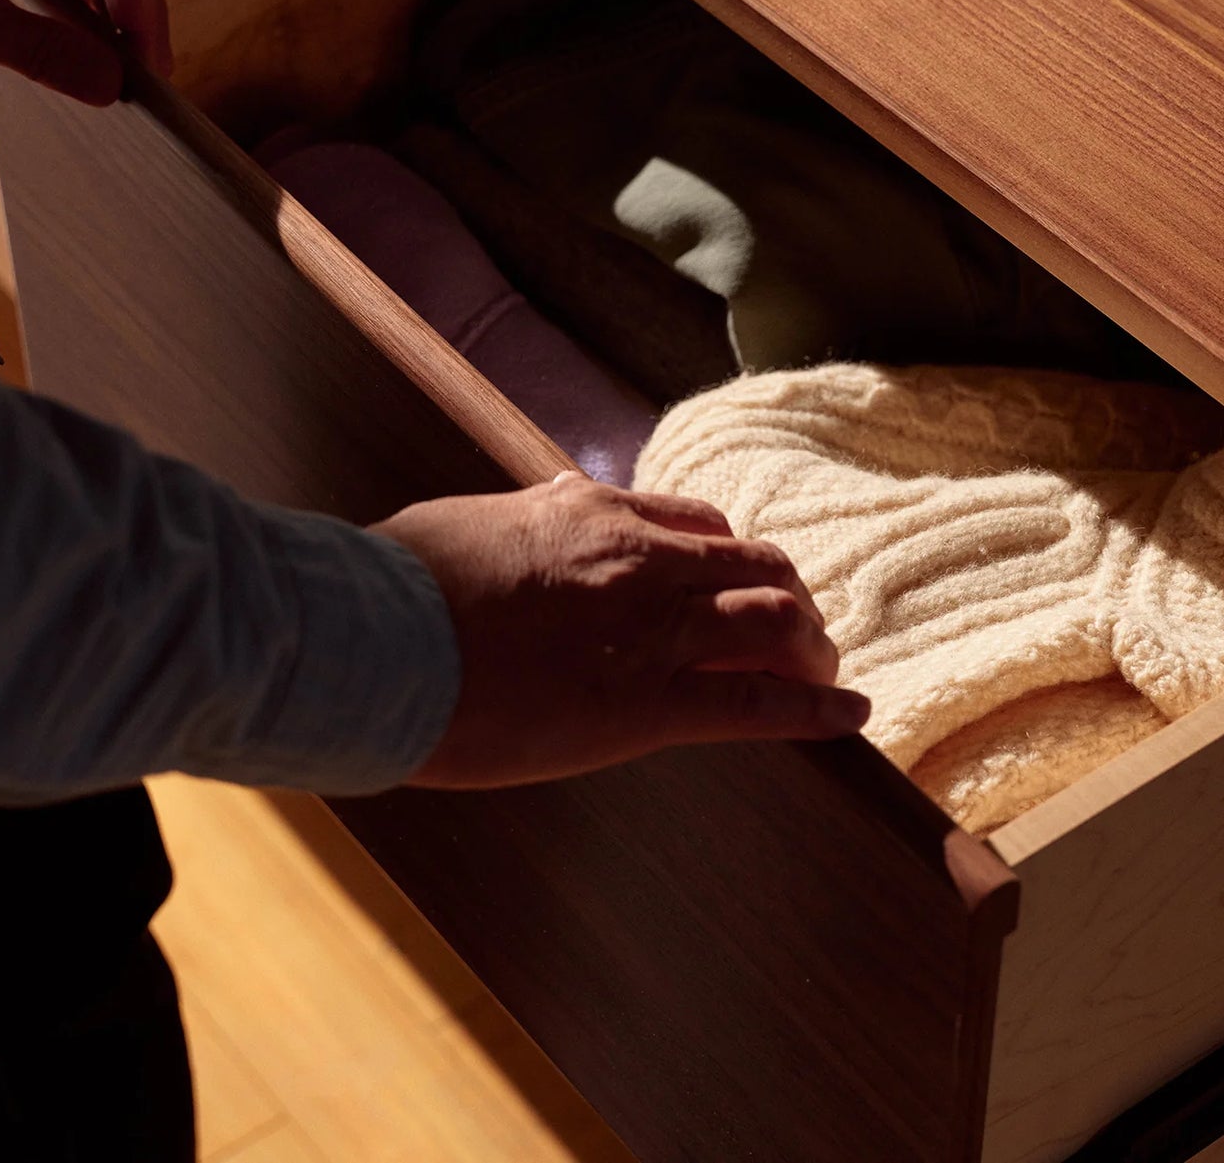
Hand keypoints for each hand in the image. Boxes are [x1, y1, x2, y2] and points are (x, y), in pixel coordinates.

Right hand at [374, 473, 869, 787]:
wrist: (374, 640)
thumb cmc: (395, 585)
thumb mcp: (464, 521)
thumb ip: (519, 516)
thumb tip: (541, 505)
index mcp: (591, 512)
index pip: (698, 522)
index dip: (734, 556)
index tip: (743, 580)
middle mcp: (639, 560)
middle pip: (757, 565)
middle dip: (792, 597)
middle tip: (801, 631)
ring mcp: (650, 630)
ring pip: (776, 622)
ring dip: (811, 647)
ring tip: (825, 673)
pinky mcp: (646, 705)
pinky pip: (759, 704)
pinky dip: (816, 710)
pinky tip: (849, 719)